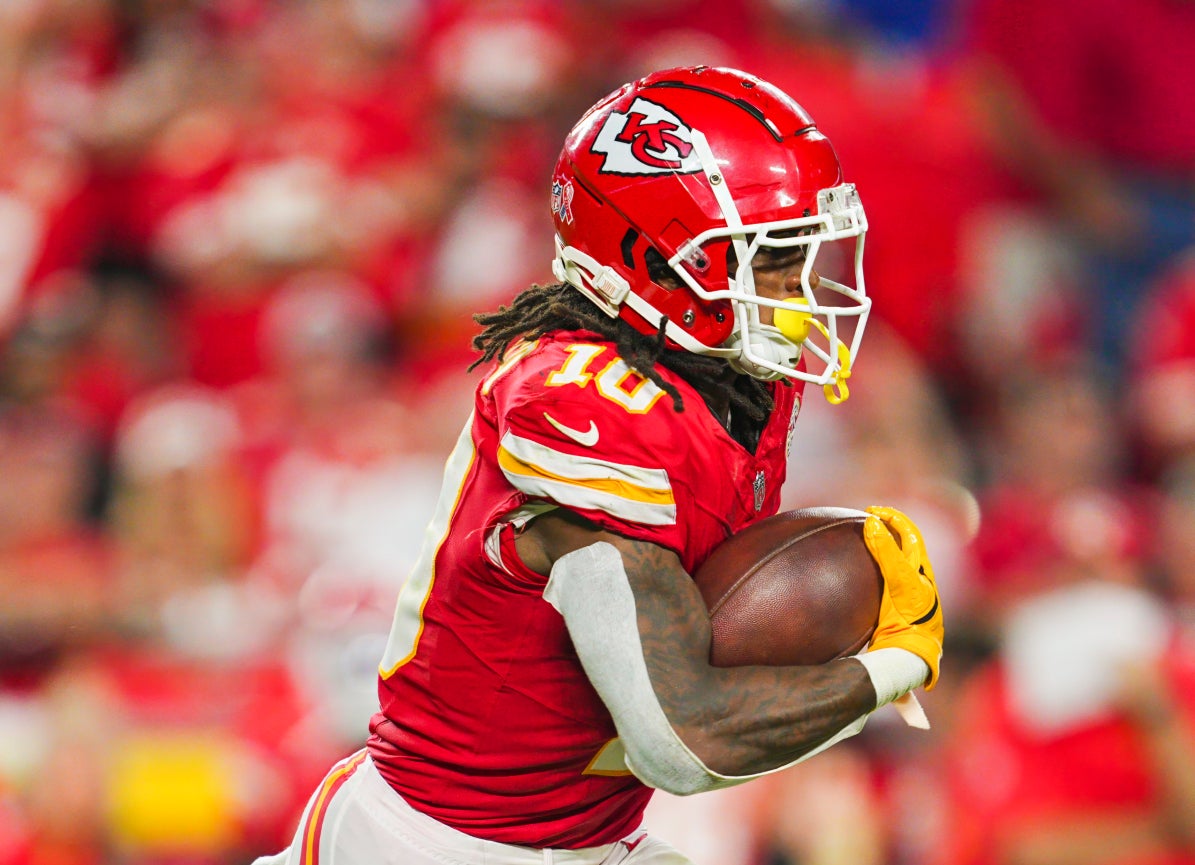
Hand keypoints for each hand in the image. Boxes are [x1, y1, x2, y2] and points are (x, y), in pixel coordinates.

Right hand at [863, 506, 943, 688]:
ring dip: (877, 548)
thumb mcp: (900, 581)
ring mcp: (902, 593)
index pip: (909, 533)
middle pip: (901, 545)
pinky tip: (848, 574)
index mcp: (921, 568)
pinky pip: (878, 580)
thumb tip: (871, 523)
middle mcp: (914, 578)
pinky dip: (867, 569)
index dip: (893, 517)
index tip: (871, 511)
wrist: (908, 654)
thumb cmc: (911, 618)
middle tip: (863, 522)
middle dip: (884, 529)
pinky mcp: (890, 607)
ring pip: (891, 562)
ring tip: (857, 542)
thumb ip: (887, 553)